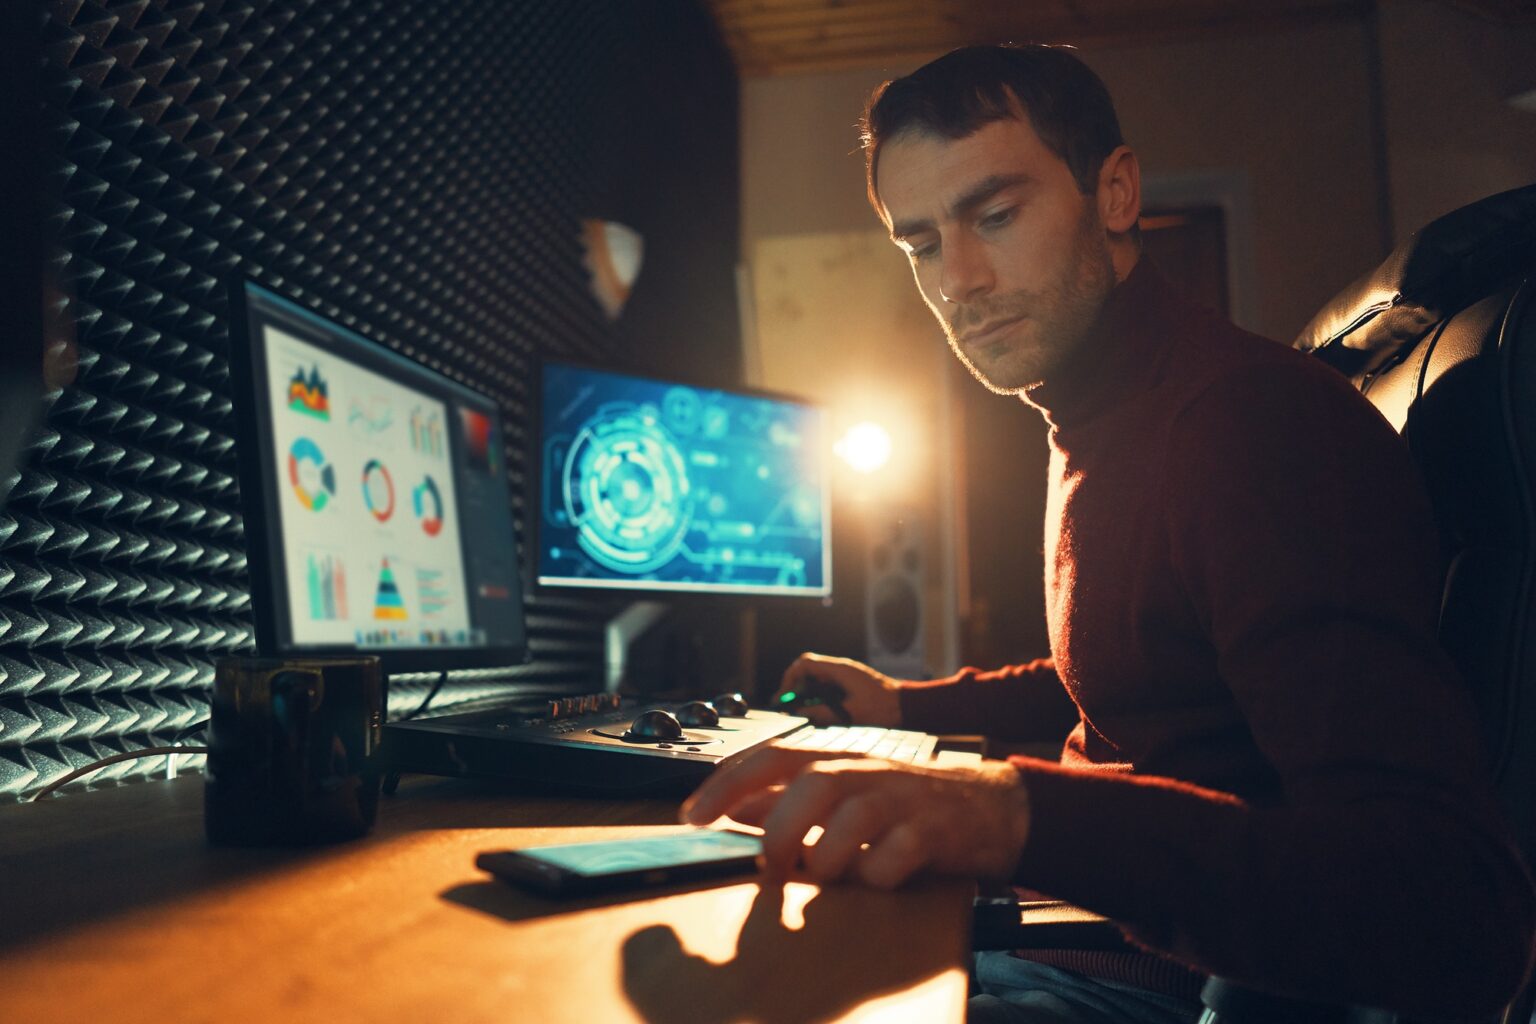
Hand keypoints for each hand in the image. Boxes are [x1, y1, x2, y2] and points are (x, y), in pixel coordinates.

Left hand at [680, 744, 1030, 888]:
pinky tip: (876, 881)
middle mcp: (866, 771)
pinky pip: (899, 853)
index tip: (692, 815)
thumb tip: (730, 809)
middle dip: (781, 828)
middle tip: (771, 865)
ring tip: (824, 877)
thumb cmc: (903, 804)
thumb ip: (786, 801)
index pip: (771, 757)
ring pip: (855, 816)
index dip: (727, 783)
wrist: (989, 806)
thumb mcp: (841, 795)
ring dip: (828, 855)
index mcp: (836, 760)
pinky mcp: (936, 830)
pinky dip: (879, 874)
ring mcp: (902, 799)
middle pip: (813, 782)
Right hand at [774, 653, 902, 727]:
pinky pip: (827, 688)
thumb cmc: (884, 708)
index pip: (805, 664)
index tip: (784, 697)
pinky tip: (818, 713)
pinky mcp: (850, 686)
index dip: (790, 678)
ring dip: (807, 695)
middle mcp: (841, 670)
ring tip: (801, 713)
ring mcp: (845, 677)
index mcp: (840, 670)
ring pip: (816, 681)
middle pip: (807, 671)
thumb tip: (800, 713)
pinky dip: (818, 699)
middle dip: (795, 688)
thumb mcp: (851, 714)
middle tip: (787, 707)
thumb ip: (823, 713)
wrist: (908, 707)